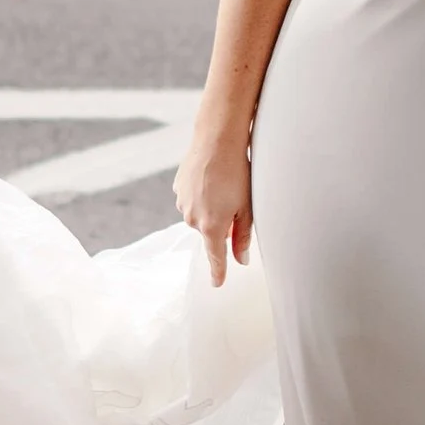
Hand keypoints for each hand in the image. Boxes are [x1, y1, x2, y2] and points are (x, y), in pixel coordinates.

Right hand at [175, 119, 253, 290]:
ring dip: (210, 208)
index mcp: (212, 227)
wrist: (217, 140)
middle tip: (236, 203)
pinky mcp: (178, 188)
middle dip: (221, 225)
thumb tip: (242, 260)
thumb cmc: (238, 174)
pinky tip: (211, 177)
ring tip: (223, 185)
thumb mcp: (247, 208)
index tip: (218, 284)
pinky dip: (201, 194)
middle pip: (209, 232)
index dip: (218, 272)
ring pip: (199, 215)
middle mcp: (192, 219)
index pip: (215, 258)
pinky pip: (191, 199)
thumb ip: (243, 237)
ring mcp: (182, 203)